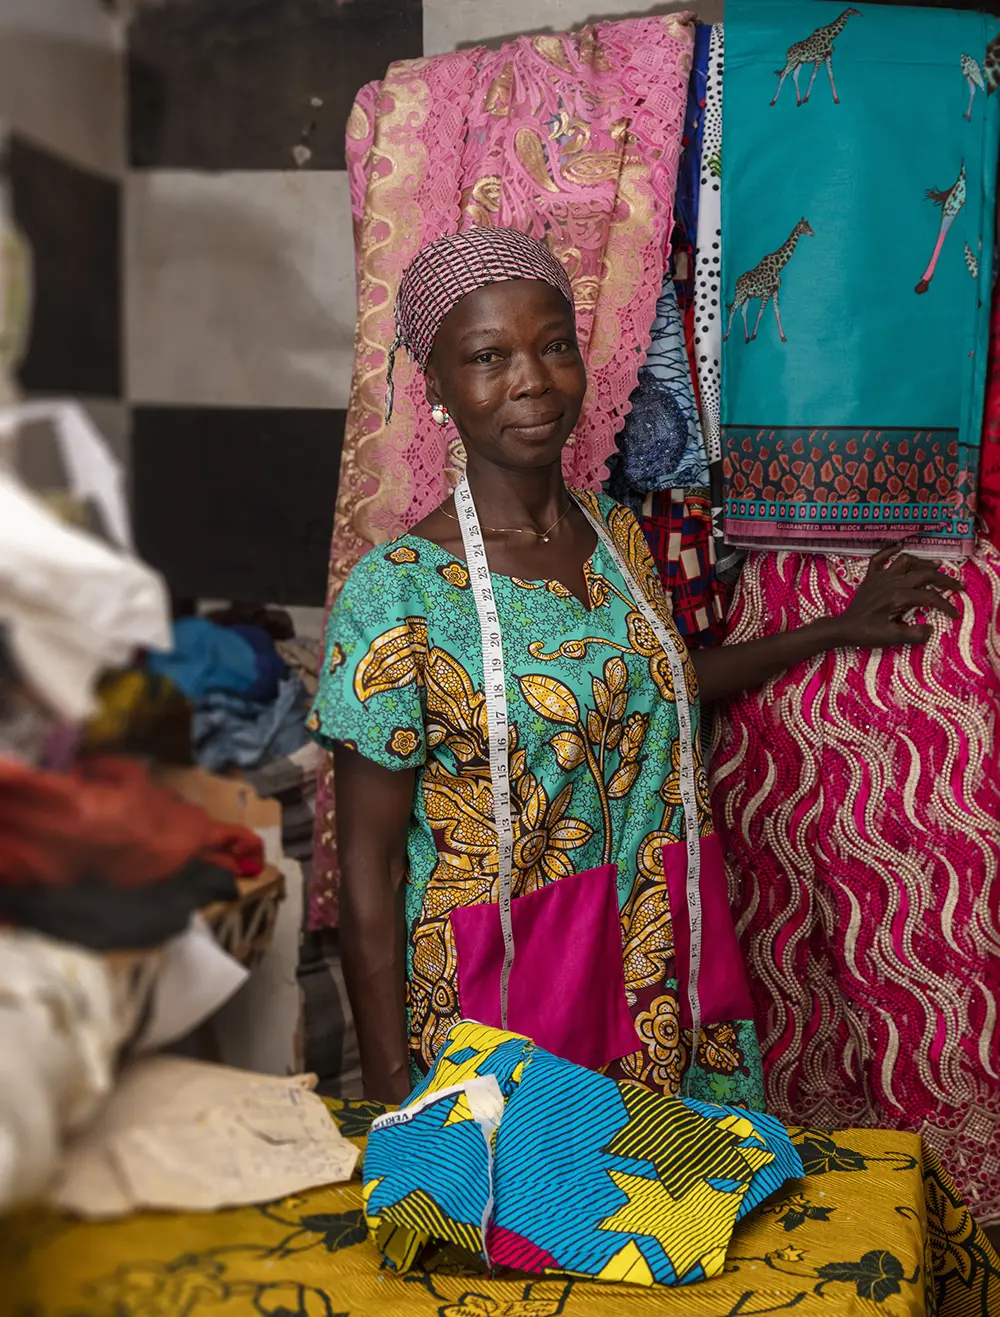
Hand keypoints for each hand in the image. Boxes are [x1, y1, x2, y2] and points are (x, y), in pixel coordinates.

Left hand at [833, 545, 960, 648]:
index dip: (945, 605)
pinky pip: (879, 559)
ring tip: (936, 566)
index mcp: (898, 597)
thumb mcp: (891, 638)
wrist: (843, 628)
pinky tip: (899, 546)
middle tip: (957, 586)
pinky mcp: (870, 577)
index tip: (955, 614)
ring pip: (906, 561)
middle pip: (924, 574)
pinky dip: (889, 550)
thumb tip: (931, 629)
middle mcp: (891, 582)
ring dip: (923, 563)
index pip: (929, 596)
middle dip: (943, 580)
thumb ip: (913, 634)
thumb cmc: (866, 633)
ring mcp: (880, 577)